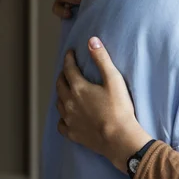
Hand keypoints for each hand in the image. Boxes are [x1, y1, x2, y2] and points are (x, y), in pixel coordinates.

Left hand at [56, 37, 150, 171]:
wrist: (119, 138)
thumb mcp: (114, 80)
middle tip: (67, 70)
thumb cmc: (119, 109)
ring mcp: (69, 119)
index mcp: (79, 88)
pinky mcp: (73, 133)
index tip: (70, 53)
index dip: (69, 59)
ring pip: (58, 103)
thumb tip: (92, 40)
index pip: (69, 68)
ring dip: (61, 94)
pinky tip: (67, 116)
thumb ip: (102, 59)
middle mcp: (69, 103)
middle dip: (63, 75)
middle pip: (60, 85)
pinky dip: (62, 117)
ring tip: (66, 90)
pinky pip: (61, 124)